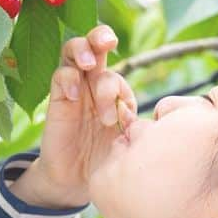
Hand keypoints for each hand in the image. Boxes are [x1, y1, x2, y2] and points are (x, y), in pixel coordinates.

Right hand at [26, 24, 136, 206]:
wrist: (78, 181)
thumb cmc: (108, 157)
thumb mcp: (130, 139)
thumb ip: (141, 123)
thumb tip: (160, 116)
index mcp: (113, 87)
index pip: (116, 64)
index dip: (115, 66)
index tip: (119, 74)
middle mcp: (93, 82)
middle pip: (93, 44)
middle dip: (99, 36)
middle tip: (108, 43)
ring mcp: (74, 88)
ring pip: (73, 53)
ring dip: (83, 51)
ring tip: (89, 64)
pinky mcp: (57, 100)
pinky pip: (60, 77)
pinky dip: (68, 79)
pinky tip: (75, 95)